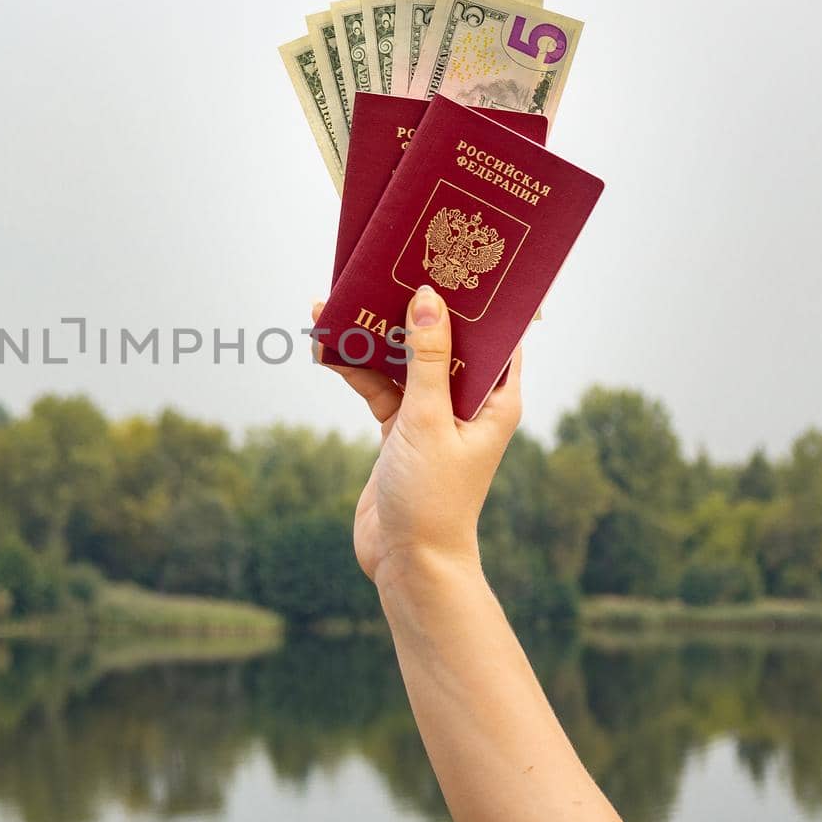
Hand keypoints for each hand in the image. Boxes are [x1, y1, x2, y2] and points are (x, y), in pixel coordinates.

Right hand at [313, 284, 523, 587]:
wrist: (408, 563)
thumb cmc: (434, 497)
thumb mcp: (426, 420)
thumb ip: (426, 359)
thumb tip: (428, 298)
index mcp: (495, 398)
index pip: (494, 334)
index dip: (476, 297)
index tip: (451, 258)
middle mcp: (467, 402)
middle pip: (440, 340)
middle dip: (410, 307)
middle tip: (384, 266)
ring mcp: (431, 415)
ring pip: (403, 361)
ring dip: (372, 337)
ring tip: (334, 304)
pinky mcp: (400, 431)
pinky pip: (379, 386)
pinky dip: (355, 368)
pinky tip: (326, 347)